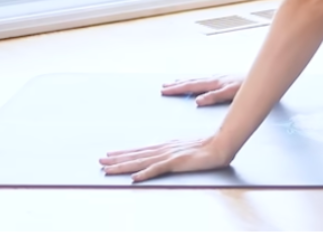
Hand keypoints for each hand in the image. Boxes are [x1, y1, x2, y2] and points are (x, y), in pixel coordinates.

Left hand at [99, 136, 232, 182]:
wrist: (221, 144)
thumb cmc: (207, 147)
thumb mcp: (186, 150)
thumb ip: (173, 155)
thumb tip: (161, 160)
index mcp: (166, 146)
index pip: (140, 151)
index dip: (123, 154)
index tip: (109, 155)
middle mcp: (164, 149)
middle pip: (136, 155)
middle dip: (117, 159)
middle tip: (100, 162)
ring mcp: (169, 155)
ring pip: (141, 162)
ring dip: (123, 166)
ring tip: (108, 169)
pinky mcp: (177, 162)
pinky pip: (158, 169)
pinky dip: (145, 173)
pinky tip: (135, 178)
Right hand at [161, 74, 241, 105]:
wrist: (262, 79)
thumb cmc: (248, 87)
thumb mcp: (231, 94)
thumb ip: (215, 97)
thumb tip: (198, 101)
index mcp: (214, 82)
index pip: (192, 86)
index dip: (178, 89)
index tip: (164, 91)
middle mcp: (215, 79)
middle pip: (192, 81)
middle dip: (177, 85)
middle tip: (163, 87)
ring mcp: (219, 79)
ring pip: (197, 80)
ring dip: (184, 82)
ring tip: (172, 83)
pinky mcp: (223, 80)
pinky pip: (204, 80)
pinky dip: (195, 81)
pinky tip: (194, 83)